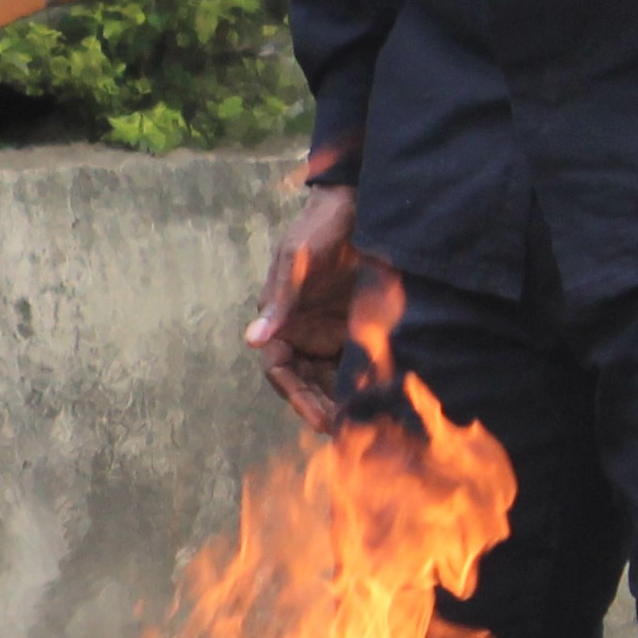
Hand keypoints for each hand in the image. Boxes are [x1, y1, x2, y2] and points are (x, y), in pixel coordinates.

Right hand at [244, 181, 364, 431]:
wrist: (359, 204)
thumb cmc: (321, 227)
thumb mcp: (298, 260)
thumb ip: (279, 301)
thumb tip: (251, 340)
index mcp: (280, 319)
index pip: (280, 370)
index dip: (297, 397)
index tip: (321, 419)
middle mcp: (303, 330)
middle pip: (308, 382)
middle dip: (324, 407)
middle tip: (349, 432)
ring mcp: (331, 330)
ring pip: (333, 377)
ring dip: (346, 400)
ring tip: (369, 425)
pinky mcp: (358, 326)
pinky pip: (359, 362)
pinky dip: (368, 380)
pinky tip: (386, 397)